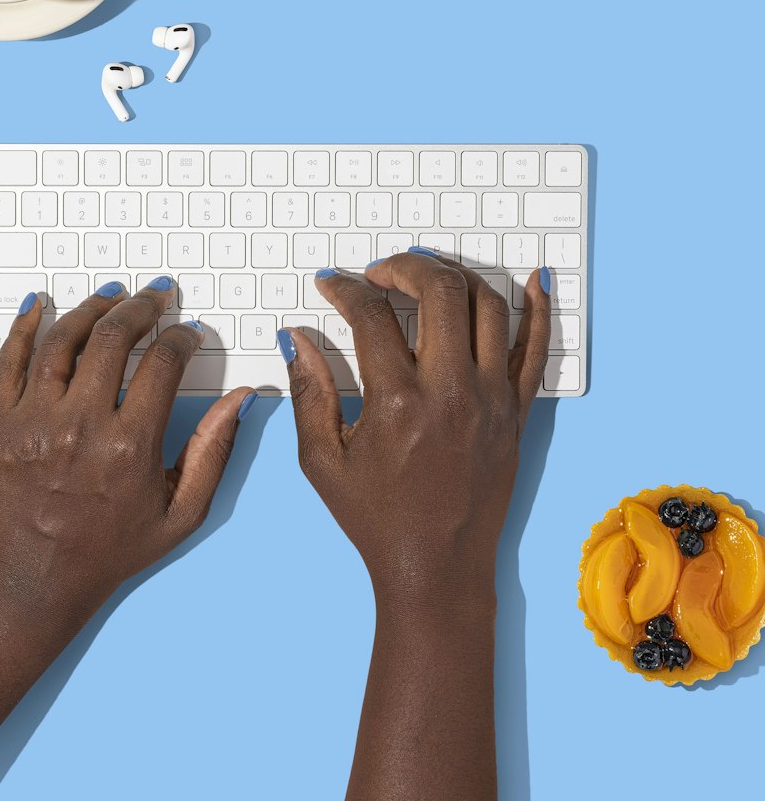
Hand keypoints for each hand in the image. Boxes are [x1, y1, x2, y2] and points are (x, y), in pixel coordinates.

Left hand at [0, 278, 255, 631]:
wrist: (34, 578)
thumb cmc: (112, 547)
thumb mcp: (181, 512)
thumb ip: (214, 452)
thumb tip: (241, 396)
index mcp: (130, 445)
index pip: (162, 364)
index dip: (180, 338)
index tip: (186, 332)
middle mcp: (79, 426)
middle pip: (114, 339)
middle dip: (141, 308)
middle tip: (155, 295)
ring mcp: (32, 422)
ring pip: (63, 340)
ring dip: (92, 308)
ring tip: (112, 295)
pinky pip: (9, 360)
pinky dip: (24, 325)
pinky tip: (42, 303)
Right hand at [281, 250, 550, 599]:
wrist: (436, 568)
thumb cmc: (376, 518)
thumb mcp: (321, 460)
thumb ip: (308, 392)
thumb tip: (294, 338)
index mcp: (397, 402)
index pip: (371, 316)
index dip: (345, 290)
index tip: (332, 286)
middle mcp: (451, 391)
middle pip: (439, 291)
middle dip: (404, 266)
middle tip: (381, 272)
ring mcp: (492, 400)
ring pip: (488, 306)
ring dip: (455, 277)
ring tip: (427, 277)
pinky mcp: (516, 413)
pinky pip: (537, 349)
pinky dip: (539, 310)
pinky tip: (533, 281)